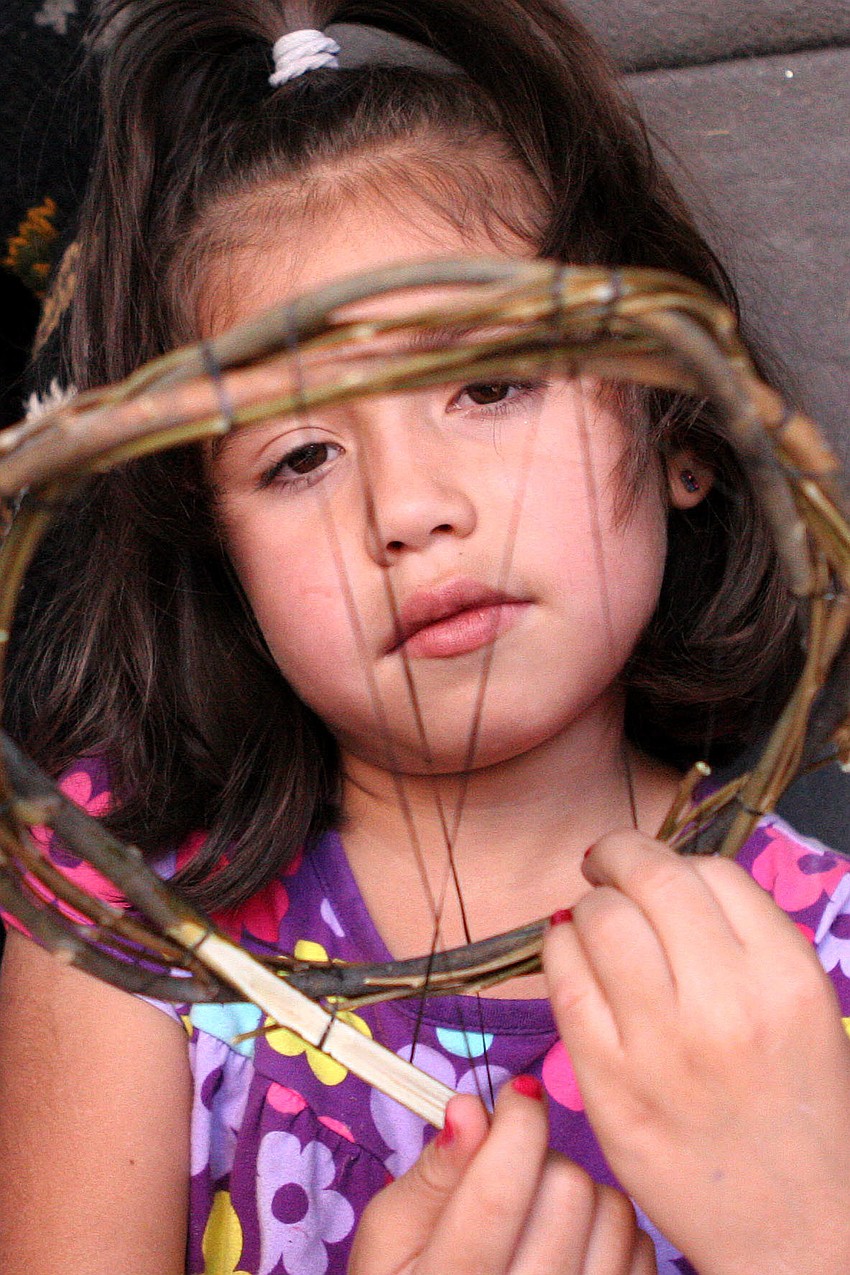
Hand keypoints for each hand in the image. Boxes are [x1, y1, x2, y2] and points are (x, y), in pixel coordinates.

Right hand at [348, 1076, 655, 1274]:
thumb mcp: (390, 1238)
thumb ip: (430, 1174)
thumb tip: (470, 1109)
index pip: (500, 1191)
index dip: (517, 1123)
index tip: (518, 1096)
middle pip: (566, 1189)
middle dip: (541, 1159)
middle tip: (515, 1173)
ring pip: (612, 1212)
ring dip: (581, 1192)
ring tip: (543, 1212)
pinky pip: (640, 1246)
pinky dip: (612, 1230)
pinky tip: (574, 1243)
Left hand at [543, 831, 849, 1274]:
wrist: (795, 1226)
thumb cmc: (795, 1107)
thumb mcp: (801, 1008)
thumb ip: (744, 940)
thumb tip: (663, 880)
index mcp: (785, 976)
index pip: (711, 870)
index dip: (669, 859)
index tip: (648, 868)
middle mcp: (727, 1001)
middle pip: (650, 879)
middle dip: (615, 856)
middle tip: (602, 865)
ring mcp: (663, 1044)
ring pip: (598, 920)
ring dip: (586, 907)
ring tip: (590, 922)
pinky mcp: (610, 1084)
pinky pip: (564, 983)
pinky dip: (558, 954)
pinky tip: (570, 958)